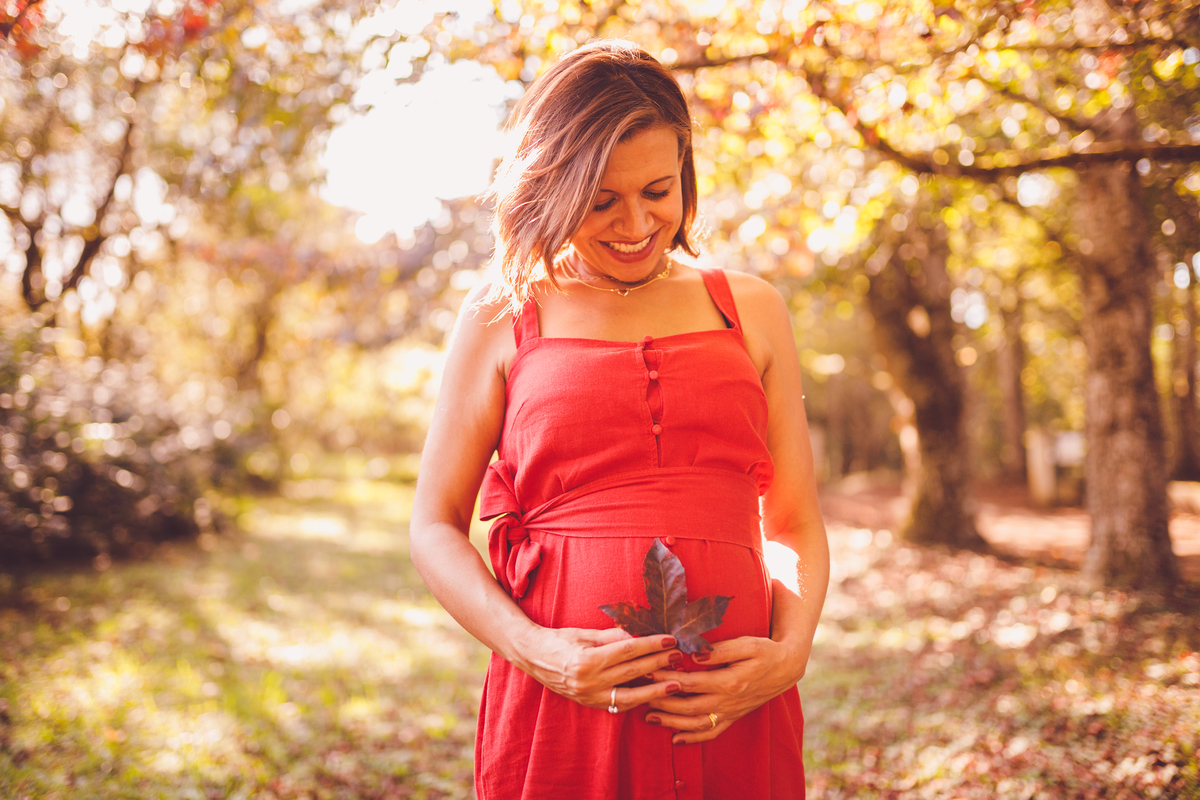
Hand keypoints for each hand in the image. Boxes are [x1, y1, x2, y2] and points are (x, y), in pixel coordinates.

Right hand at [514, 627, 684, 711]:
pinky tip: (653, 695)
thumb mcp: (585, 633)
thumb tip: (638, 636)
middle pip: (632, 671)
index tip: (669, 640)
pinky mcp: (589, 703)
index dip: (651, 645)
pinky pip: (618, 704)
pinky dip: (637, 700)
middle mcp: (588, 681)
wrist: (532, 656)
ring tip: (675, 684)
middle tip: (678, 656)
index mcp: (587, 660)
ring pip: (630, 695)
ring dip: (654, 690)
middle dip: (658, 664)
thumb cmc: (558, 640)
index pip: (628, 651)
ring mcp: (588, 696)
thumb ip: (612, 636)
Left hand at [644, 635, 808, 743]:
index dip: (667, 677)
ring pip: (696, 723)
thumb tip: (695, 655)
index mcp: (729, 681)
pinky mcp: (733, 717)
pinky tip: (675, 738)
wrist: (786, 668)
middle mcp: (728, 701)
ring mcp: (730, 711)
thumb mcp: (746, 644)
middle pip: (688, 706)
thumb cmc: (765, 651)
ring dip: (671, 721)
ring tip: (649, 717)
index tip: (648, 670)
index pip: (690, 682)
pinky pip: (711, 732)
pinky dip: (693, 738)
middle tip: (640, 695)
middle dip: (662, 701)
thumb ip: (720, 650)